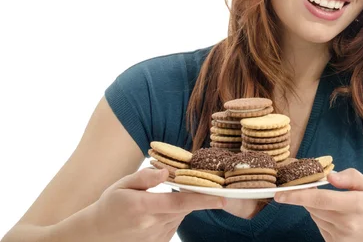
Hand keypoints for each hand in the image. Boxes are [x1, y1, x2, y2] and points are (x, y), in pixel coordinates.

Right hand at [91, 167, 223, 241]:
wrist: (96, 233)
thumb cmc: (110, 204)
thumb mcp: (122, 184)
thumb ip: (145, 177)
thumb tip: (167, 171)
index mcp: (142, 207)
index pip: (180, 203)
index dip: (203, 199)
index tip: (222, 197)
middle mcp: (151, 225)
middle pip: (184, 208)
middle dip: (193, 195)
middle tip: (194, 183)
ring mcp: (155, 237)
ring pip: (181, 215)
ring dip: (180, 204)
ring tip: (160, 199)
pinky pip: (174, 224)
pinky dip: (173, 215)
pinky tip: (158, 211)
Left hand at [274, 168, 362, 241]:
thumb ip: (349, 177)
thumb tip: (329, 176)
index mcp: (355, 205)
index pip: (319, 200)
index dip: (297, 196)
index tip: (280, 194)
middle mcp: (346, 224)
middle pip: (313, 208)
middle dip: (311, 197)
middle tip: (324, 190)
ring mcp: (341, 238)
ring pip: (315, 218)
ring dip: (318, 209)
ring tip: (339, 207)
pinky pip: (320, 228)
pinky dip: (323, 220)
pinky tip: (339, 218)